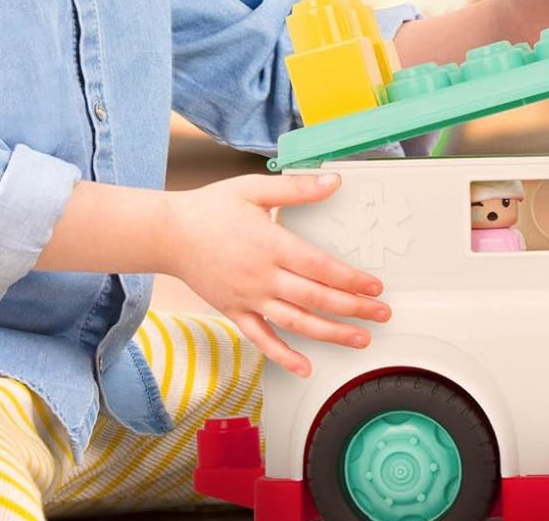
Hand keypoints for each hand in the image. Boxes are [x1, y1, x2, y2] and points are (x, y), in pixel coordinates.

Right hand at [161, 173, 390, 376]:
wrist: (167, 235)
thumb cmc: (208, 209)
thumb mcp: (254, 189)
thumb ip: (296, 188)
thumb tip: (334, 181)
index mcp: (271, 245)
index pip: (321, 268)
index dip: (351, 280)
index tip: (375, 288)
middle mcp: (263, 276)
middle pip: (316, 298)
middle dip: (353, 309)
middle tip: (382, 314)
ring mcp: (248, 298)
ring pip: (296, 323)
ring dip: (331, 334)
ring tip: (360, 340)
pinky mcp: (234, 312)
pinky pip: (262, 339)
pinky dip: (284, 356)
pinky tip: (305, 367)